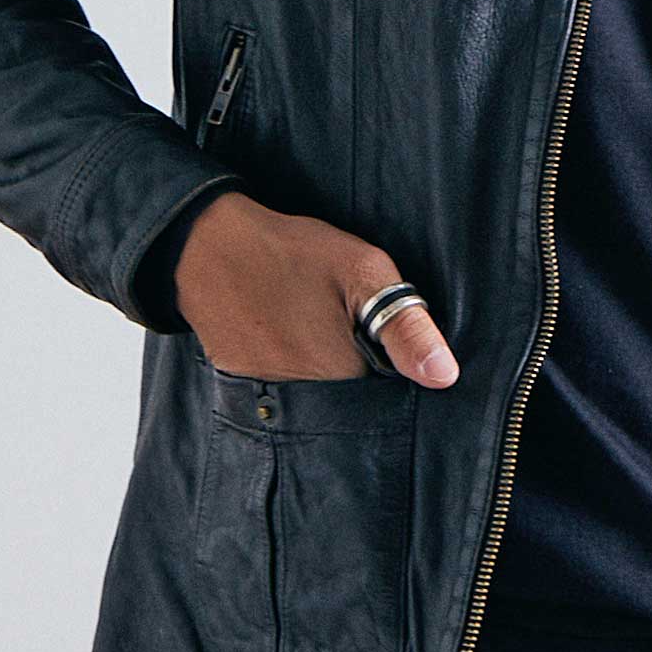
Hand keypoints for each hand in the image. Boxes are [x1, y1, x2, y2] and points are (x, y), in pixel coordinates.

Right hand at [170, 190, 460, 387]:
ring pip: (317, 400)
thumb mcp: (364, 273)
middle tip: (349, 328)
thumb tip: (445, 377)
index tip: (388, 346)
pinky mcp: (241, 387)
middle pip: (353, 405)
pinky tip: (288, 333)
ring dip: (325, 376)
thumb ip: (407, 327)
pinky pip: (280, 391)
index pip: (388, 401)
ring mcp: (268, 398)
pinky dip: (290, 370)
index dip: (395, 374)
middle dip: (362, 376)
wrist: (206, 246)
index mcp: (343, 379)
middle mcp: (304, 403)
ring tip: (318, 328)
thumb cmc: (293, 253)